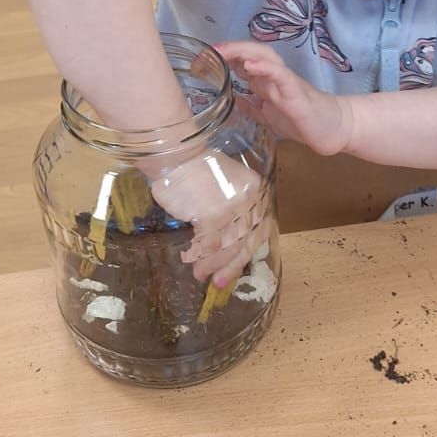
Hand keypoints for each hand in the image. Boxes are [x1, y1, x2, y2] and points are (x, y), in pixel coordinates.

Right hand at [150, 152, 267, 287]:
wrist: (176, 154)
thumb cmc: (195, 167)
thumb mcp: (226, 184)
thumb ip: (233, 208)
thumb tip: (228, 241)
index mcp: (256, 190)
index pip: (261, 227)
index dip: (249, 250)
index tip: (238, 265)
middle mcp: (249, 200)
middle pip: (246, 241)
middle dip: (232, 265)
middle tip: (221, 282)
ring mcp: (232, 209)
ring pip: (227, 246)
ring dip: (213, 265)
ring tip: (201, 275)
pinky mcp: (213, 216)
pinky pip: (209, 245)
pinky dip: (200, 258)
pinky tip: (193, 263)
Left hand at [218, 42, 353, 156]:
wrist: (333, 130)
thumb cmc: (302, 121)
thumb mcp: (269, 116)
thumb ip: (252, 107)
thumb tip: (232, 101)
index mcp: (267, 82)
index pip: (243, 61)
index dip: (224, 57)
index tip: (202, 59)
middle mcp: (275, 76)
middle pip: (252, 52)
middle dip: (229, 49)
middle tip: (208, 52)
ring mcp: (286, 82)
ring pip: (265, 57)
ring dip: (242, 52)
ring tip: (223, 51)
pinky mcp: (297, 92)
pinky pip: (280, 75)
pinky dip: (265, 68)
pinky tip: (250, 66)